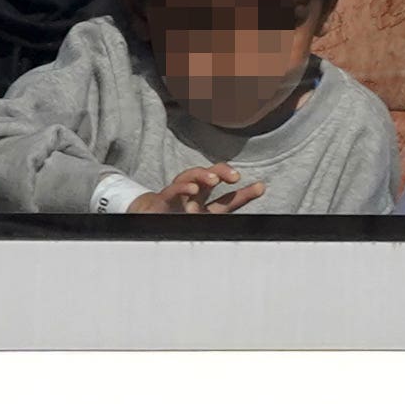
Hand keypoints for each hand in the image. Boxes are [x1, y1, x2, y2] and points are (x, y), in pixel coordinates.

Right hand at [128, 164, 264, 214]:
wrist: (143, 225)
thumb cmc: (172, 224)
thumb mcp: (200, 227)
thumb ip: (219, 223)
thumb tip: (241, 231)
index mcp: (203, 206)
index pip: (227, 199)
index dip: (244, 194)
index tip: (261, 187)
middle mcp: (191, 197)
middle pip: (208, 178)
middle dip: (221, 172)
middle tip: (235, 176)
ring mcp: (176, 197)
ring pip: (189, 177)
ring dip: (202, 175)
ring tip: (214, 179)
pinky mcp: (162, 201)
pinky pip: (172, 191)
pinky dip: (182, 187)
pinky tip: (193, 188)